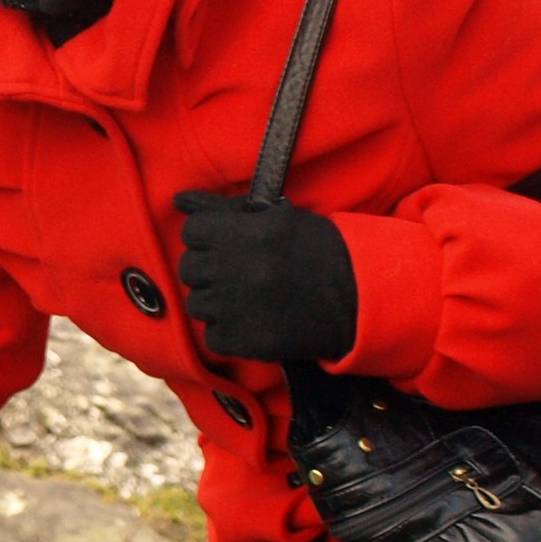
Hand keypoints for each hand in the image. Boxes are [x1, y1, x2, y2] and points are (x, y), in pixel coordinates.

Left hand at [172, 191, 358, 362]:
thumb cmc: (318, 249)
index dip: (207, 237)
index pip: (192, 232)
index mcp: (247, 233)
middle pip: (189, 269)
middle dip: (209, 270)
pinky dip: (228, 333)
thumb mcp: (277, 217)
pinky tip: (252, 321)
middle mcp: (239, 269)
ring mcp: (241, 308)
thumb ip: (223, 209)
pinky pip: (214, 338)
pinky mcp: (250, 341)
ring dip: (217, 302)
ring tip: (247, 298)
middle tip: (237, 272)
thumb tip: (178, 199)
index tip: (227, 244)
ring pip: (198, 305)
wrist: (362, 298)